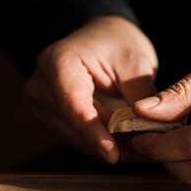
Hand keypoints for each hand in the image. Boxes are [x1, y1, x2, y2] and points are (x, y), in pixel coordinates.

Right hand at [25, 15, 157, 162]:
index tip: (112, 153)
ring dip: (112, 148)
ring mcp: (43, 105)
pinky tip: (131, 148)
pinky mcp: (53, 119)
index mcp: (57, 62)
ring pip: (78, 140)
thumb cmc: (117, 41)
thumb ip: (141, 96)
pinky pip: (80, 140)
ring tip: (144, 151)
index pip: (73, 105)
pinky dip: (105, 145)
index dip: (93, 133)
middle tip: (148, 152)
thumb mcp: (135, 61)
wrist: (100, 37)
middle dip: (112, 144)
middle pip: (75, 127)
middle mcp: (41, 86)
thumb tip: (149, 133)